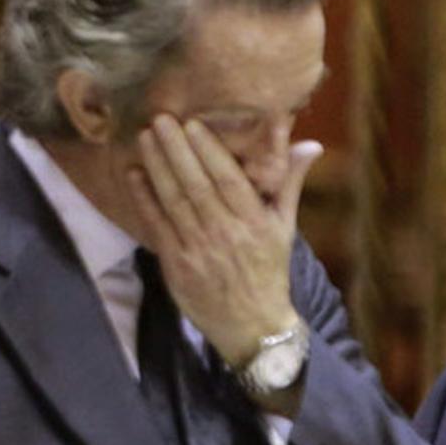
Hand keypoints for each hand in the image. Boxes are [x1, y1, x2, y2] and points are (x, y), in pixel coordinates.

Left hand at [127, 114, 322, 367]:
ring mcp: (198, 251)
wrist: (253, 326)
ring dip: (157, 166)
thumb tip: (310, 145)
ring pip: (174, 201)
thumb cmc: (270, 270)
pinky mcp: (176, 266)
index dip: (209, 151)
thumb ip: (290, 183)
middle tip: (161, 118)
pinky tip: (135, 174)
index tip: (193, 124)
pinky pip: (157, 226)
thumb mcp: (285, 226)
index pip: (229, 179)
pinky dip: (144, 199)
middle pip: (196, 185)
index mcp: (255, 223)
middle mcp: (226, 234)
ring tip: (146, 136)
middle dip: (177, 150)